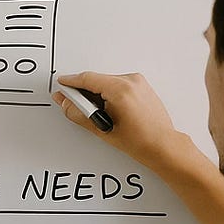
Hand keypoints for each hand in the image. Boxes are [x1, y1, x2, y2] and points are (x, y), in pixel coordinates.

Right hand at [52, 71, 181, 170]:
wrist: (162, 144)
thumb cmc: (139, 140)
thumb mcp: (101, 128)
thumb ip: (78, 113)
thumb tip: (65, 102)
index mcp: (121, 89)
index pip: (88, 79)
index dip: (71, 82)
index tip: (62, 85)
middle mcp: (131, 81)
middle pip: (97, 79)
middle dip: (83, 91)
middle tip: (75, 105)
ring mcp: (138, 82)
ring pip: (107, 82)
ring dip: (96, 93)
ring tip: (98, 114)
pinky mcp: (141, 86)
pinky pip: (117, 84)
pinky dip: (108, 93)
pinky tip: (109, 109)